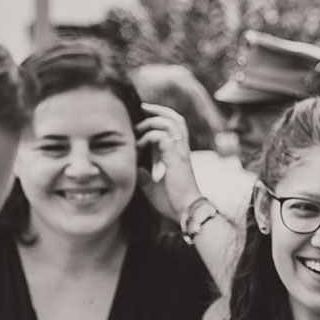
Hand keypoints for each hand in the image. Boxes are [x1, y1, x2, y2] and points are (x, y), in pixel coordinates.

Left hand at [135, 103, 204, 221]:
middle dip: (158, 110)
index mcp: (178, 154)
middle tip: (142, 108)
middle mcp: (181, 149)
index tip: (142, 119)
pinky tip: (139, 145)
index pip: (173, 126)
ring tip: (138, 127)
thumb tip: (135, 168)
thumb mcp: (152, 186)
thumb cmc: (171, 201)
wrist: (184, 210)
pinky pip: (162, 137)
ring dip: (152, 121)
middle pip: (175, 118)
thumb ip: (144, 175)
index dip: (159, 118)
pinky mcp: (176, 157)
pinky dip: (149, 137)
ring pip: (171, 122)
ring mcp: (180, 152)